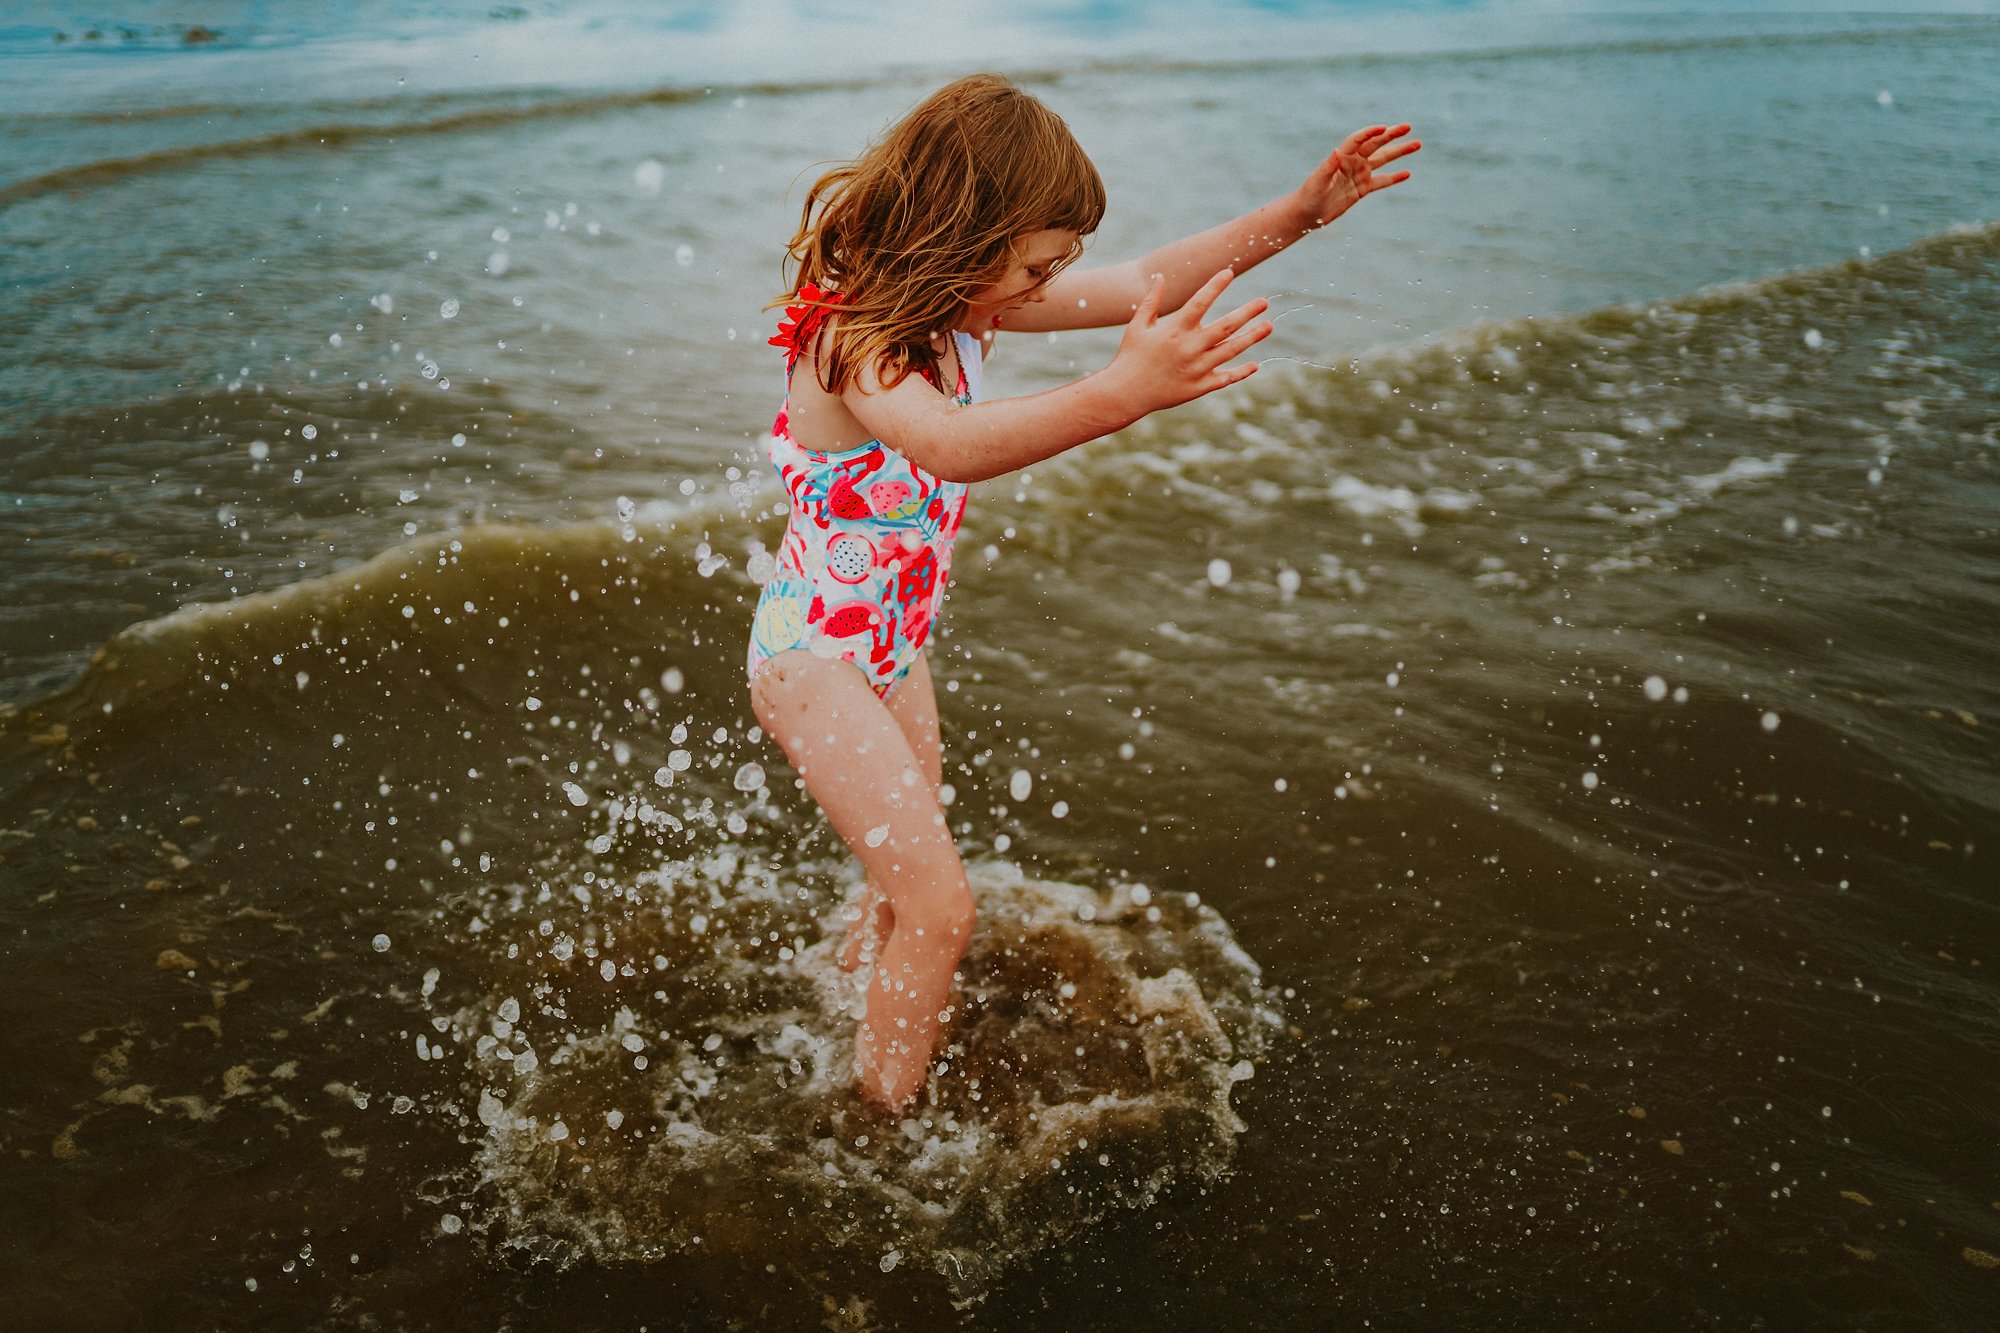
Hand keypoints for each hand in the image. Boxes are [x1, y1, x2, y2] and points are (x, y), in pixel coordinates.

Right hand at [1110, 270, 1271, 412]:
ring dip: (1251, 338)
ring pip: (1230, 351)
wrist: (1125, 393)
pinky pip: (1225, 378)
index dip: (1215, 286)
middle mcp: (1189, 348)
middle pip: (1225, 326)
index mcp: (1175, 331)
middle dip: (1247, 313)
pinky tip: (1255, 364)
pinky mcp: (1198, 388)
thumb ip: (1152, 301)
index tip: (1229, 272)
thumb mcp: (1137, 325)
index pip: (1200, 302)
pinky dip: (1241, 372)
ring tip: (1268, 326)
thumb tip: (1160, 276)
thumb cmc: (1130, 356)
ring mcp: (1196, 369)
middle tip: (1264, 302)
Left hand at [1296, 123, 1418, 228]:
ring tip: (1417, 144)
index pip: (1359, 140)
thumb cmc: (1308, 196)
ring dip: (1399, 152)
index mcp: (1342, 157)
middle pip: (1375, 144)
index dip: (1371, 132)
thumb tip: (1336, 151)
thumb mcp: (1317, 182)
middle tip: (1408, 127)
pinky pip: (1382, 181)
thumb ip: (1328, 166)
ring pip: (1383, 159)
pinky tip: (1407, 173)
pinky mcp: (1362, 189)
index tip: (1384, 128)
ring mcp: (1359, 174)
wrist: (1306, 214)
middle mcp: (1353, 162)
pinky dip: (1394, 177)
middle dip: (1392, 135)